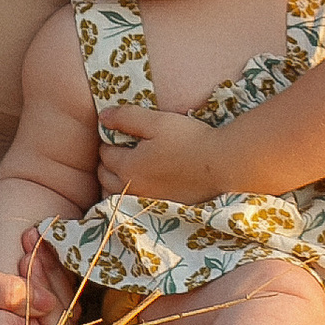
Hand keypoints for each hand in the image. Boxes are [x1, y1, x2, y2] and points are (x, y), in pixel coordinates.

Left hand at [95, 106, 232, 205]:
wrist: (221, 165)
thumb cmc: (189, 140)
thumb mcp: (156, 121)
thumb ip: (126, 118)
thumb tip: (103, 117)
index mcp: (127, 167)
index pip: (104, 153)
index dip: (109, 140)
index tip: (120, 132)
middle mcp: (132, 189)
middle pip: (105, 176)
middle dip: (108, 161)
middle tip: (123, 148)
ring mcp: (147, 201)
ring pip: (117, 193)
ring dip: (116, 180)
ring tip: (131, 166)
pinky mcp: (162, 208)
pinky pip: (134, 203)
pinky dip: (132, 193)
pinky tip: (146, 182)